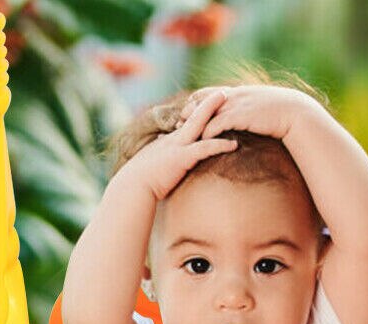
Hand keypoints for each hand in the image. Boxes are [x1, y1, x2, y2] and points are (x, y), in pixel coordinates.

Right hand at [118, 90, 238, 200]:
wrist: (132, 188)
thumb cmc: (140, 180)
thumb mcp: (151, 164)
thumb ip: (160, 158)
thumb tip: (161, 156)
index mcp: (168, 140)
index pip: (186, 121)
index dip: (199, 110)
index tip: (211, 103)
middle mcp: (174, 139)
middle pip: (194, 114)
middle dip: (209, 102)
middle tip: (224, 91)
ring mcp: (177, 147)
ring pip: (200, 124)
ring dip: (216, 112)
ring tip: (235, 105)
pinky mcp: (181, 159)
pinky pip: (204, 148)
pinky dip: (219, 145)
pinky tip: (234, 145)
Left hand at [178, 85, 319, 143]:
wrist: (295, 113)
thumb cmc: (280, 114)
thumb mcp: (260, 107)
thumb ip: (247, 109)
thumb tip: (241, 118)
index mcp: (238, 91)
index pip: (210, 93)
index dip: (196, 102)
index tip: (185, 113)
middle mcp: (235, 94)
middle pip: (203, 100)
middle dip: (188, 111)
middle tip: (175, 124)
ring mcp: (237, 104)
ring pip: (207, 112)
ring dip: (193, 124)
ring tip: (181, 135)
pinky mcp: (240, 115)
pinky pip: (217, 123)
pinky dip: (206, 132)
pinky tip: (198, 142)